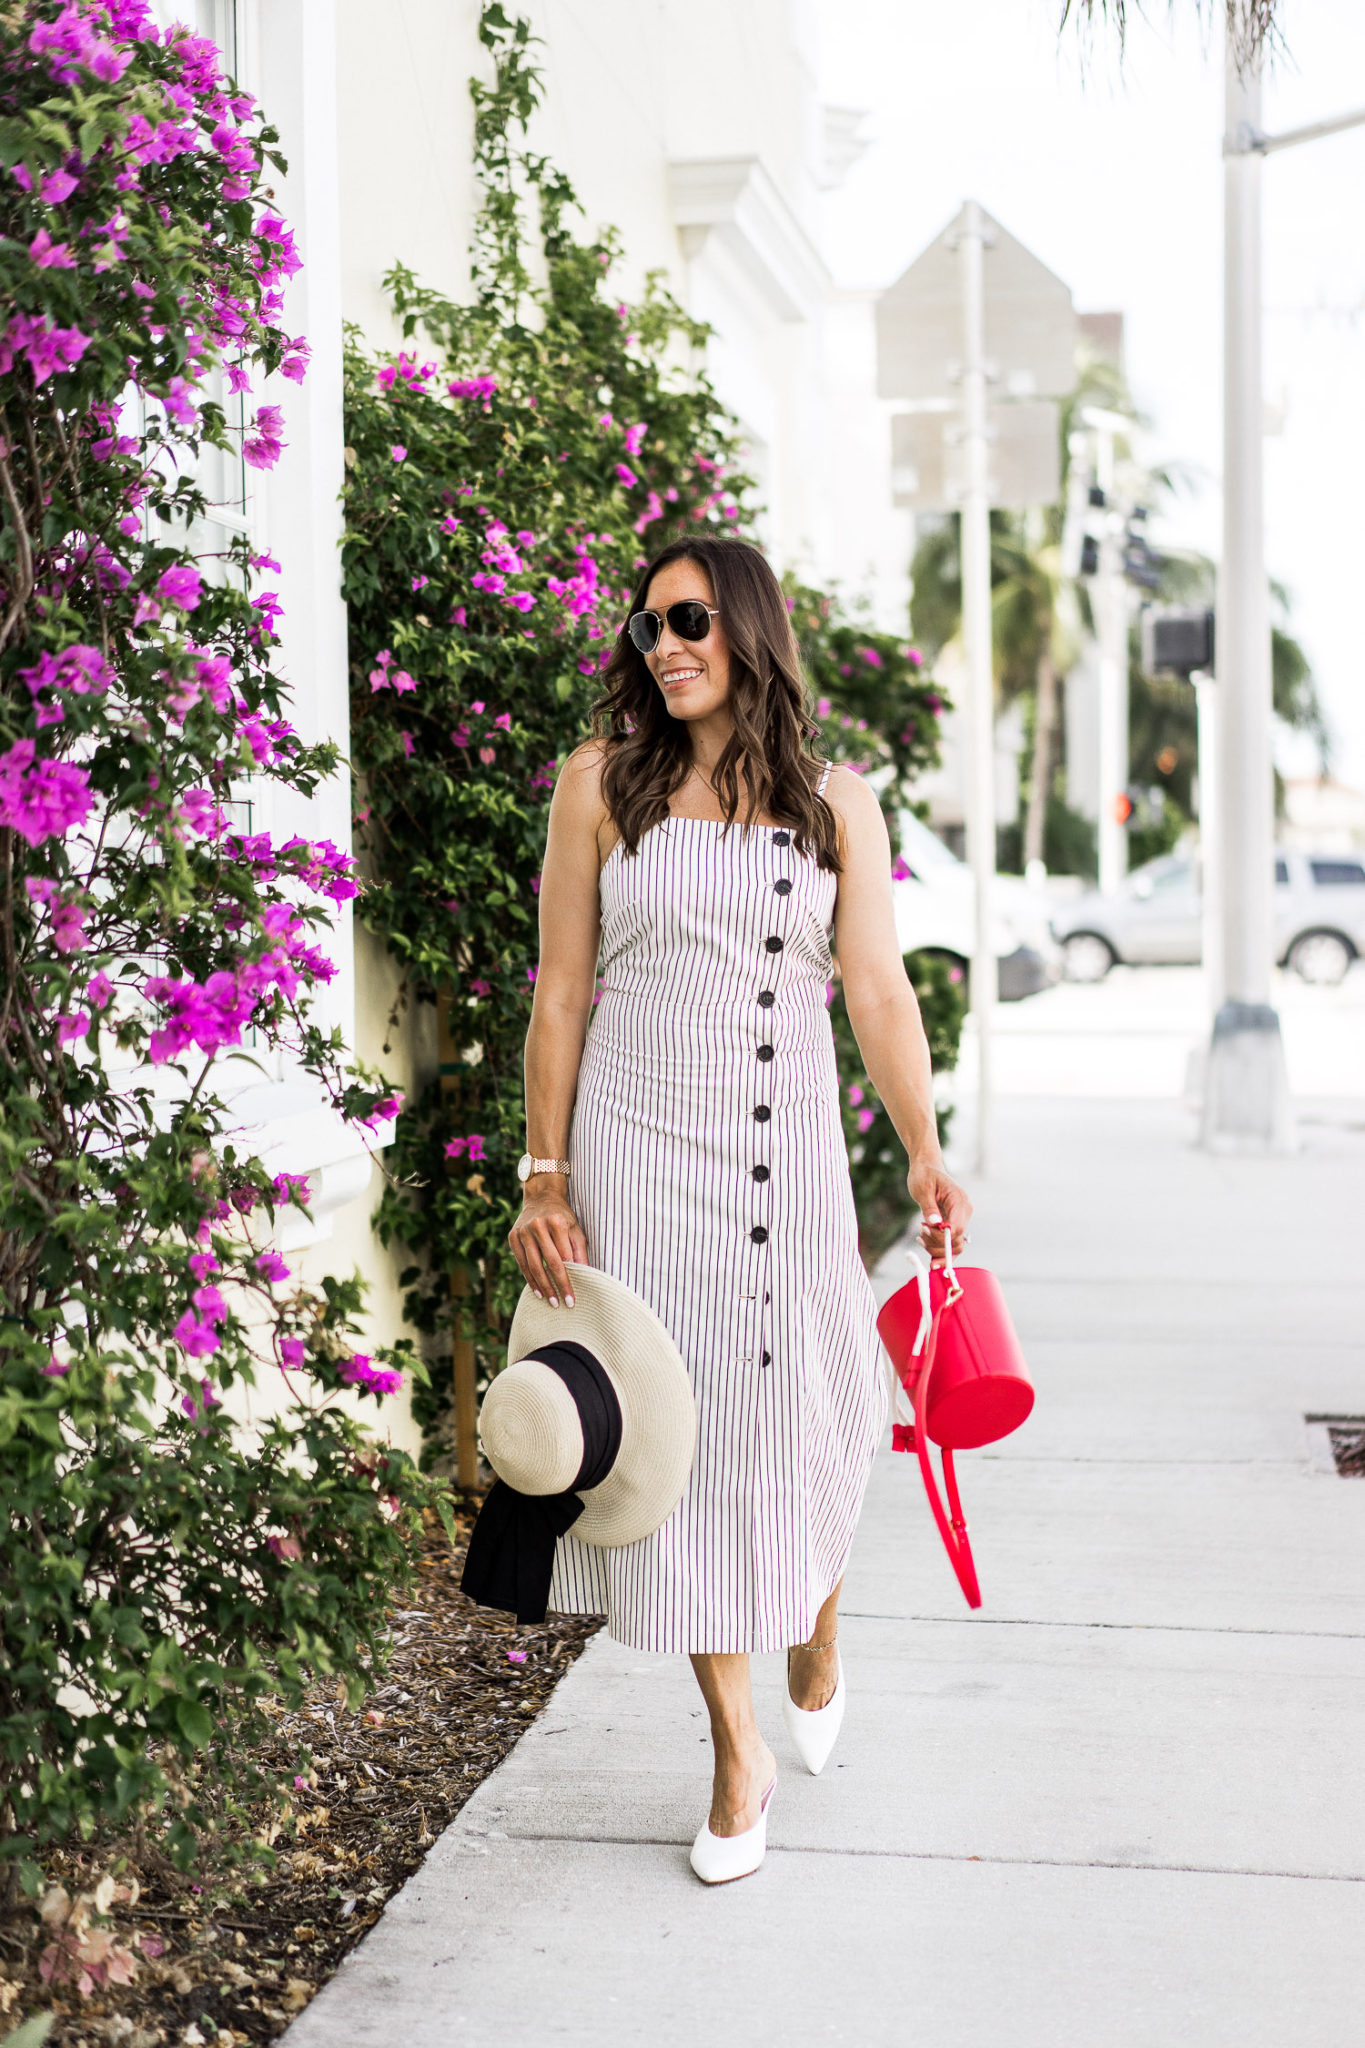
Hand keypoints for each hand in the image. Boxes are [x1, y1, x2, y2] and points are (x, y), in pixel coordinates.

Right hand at [508, 1188, 589, 1307]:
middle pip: (548, 1263)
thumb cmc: (563, 1216)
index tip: (573, 1297)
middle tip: (562, 1304)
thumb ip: (580, 1251)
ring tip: (550, 1301)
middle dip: (556, 1286)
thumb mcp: (576, 1229)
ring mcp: (523, 1231)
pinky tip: (537, 1291)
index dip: (569, 1279)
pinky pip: (521, 1263)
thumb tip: (584, 1275)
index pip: (564, 1258)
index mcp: (557, 1223)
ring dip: (542, 1286)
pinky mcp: (513, 1237)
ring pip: (533, 1266)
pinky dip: (529, 1279)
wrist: (541, 1197)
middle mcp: (538, 1226)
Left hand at [907, 1156, 971, 1263]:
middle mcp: (964, 1211)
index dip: (941, 1237)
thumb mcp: (923, 1190)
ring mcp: (961, 1218)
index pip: (956, 1228)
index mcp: (959, 1200)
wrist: (927, 1168)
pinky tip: (923, 1239)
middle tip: (919, 1237)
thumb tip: (935, 1224)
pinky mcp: (954, 1223)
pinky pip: (950, 1241)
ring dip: (936, 1248)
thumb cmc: (924, 1175)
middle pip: (957, 1241)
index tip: (922, 1232)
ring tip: (919, 1237)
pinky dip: (938, 1246)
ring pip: (954, 1245)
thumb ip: (929, 1208)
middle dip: (937, 1245)